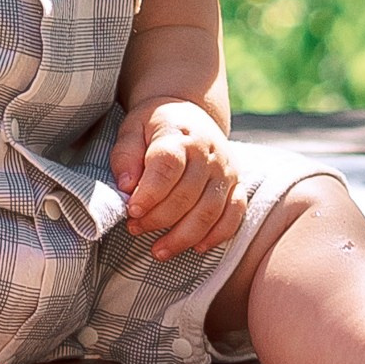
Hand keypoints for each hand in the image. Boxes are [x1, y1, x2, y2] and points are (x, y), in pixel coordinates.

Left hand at [112, 98, 245, 260]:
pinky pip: (234, 216)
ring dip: (182, 237)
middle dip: (158, 219)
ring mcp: (227, 171)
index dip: (150, 193)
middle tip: (134, 228)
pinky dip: (217, 236)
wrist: (190, 113)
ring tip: (157, 250)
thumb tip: (126, 187)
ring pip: (209, 212)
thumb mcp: (132, 129)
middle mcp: (209, 154)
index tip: (132, 211)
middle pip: (186, 195)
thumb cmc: (156, 126)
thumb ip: (126, 156)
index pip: (168, 167)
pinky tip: (195, 247)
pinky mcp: (238, 186)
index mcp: (180, 136)